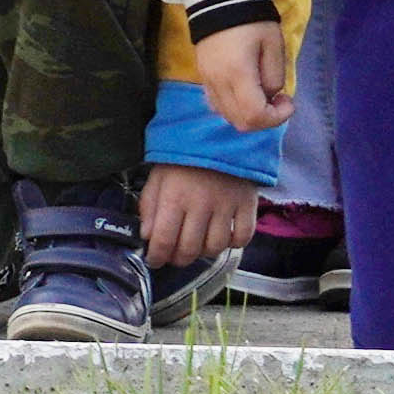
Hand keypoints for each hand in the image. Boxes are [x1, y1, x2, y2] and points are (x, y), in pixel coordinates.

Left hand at [144, 163, 260, 270]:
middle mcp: (201, 205)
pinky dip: (232, 244)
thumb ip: (149, 205)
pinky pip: (242, 238)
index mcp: (174, 196)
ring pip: (215, 248)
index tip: (154, 260)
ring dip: (203, 252)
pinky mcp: (247, 206)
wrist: (218, 133)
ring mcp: (226, 207)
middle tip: (174, 256)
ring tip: (196, 245)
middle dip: (178, 259)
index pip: (163, 239)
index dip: (156, 256)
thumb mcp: (157, 176)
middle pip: (189, 249)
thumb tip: (146, 235)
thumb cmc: (183, 157)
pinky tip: (222, 236)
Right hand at [194, 19, 292, 134]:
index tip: (288, 101)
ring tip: (262, 95)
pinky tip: (245, 91)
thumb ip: (275, 76)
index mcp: (238, 74)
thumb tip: (269, 94)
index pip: (255, 116)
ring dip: (249, 114)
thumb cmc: (251, 19)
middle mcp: (218, 82)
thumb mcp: (274, 45)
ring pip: (227, 115)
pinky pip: (217, 103)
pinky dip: (234, 106)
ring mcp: (207, 79)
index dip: (277, 117)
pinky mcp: (202, 74)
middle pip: (240, 122)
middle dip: (265, 119)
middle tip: (278, 100)